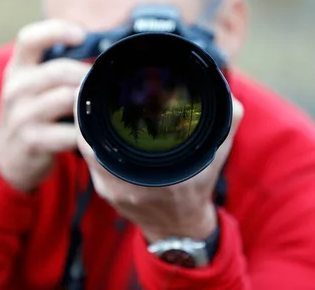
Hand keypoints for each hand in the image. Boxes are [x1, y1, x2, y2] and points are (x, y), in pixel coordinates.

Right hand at [0, 20, 90, 191]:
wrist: (8, 156)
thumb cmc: (32, 112)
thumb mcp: (33, 84)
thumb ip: (58, 67)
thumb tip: (103, 55)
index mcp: (17, 68)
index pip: (29, 38)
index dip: (56, 30)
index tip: (81, 35)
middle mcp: (16, 88)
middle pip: (60, 71)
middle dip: (88, 76)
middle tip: (104, 84)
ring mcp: (22, 115)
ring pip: (67, 98)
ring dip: (89, 101)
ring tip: (100, 106)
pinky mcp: (31, 140)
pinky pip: (69, 132)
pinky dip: (85, 132)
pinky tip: (91, 133)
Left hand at [75, 94, 244, 241]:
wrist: (181, 226)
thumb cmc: (198, 187)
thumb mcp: (217, 152)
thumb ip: (225, 121)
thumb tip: (228, 95)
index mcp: (154, 176)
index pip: (111, 135)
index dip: (102, 109)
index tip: (102, 88)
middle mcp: (126, 184)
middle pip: (91, 139)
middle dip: (92, 112)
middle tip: (96, 89)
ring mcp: (111, 190)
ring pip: (87, 149)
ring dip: (88, 126)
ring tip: (93, 102)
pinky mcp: (104, 192)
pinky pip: (90, 160)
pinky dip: (92, 141)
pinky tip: (96, 126)